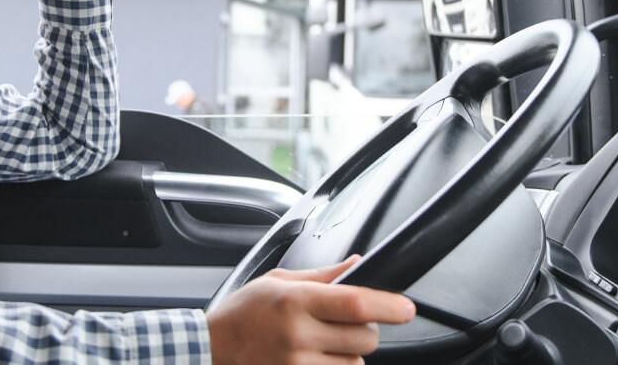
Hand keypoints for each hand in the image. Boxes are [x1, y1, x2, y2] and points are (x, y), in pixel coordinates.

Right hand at [207, 255, 416, 364]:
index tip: (406, 308)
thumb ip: (323, 276)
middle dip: (366, 330)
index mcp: (296, 301)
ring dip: (350, 355)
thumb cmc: (243, 313)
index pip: (356, 304)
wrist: (211, 350)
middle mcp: (298, 336)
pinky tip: (317, 359)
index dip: (389, 306)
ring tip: (324, 344)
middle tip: (346, 324)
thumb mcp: (278, 282)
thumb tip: (358, 264)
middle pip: (364, 338)